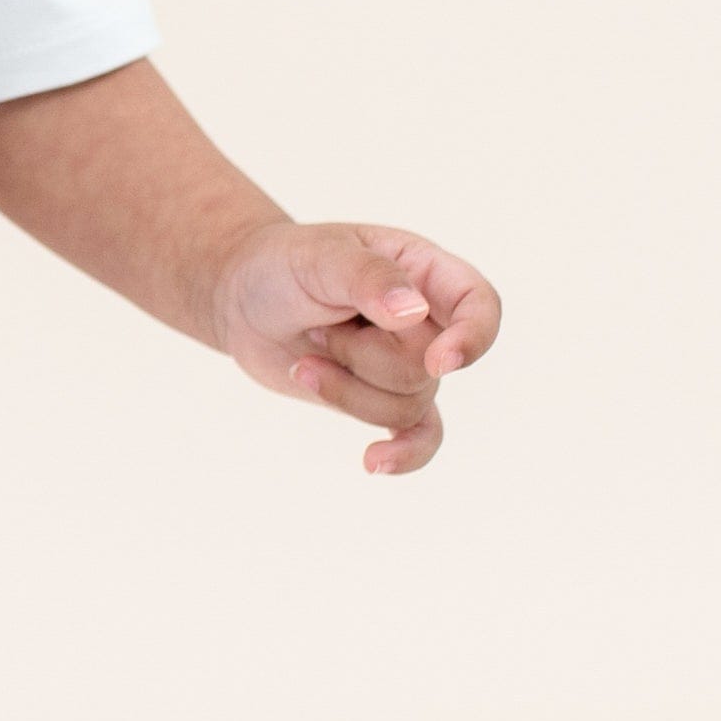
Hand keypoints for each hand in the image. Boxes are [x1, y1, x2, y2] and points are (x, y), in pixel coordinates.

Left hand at [208, 220, 500, 474]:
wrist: (241, 301)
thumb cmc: (284, 264)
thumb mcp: (320, 257)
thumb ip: (368, 278)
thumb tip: (414, 312)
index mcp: (424, 270)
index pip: (478, 303)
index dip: (473, 336)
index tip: (439, 361)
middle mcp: (427, 320)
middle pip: (427, 368)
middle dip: (362, 355)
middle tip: (319, 320)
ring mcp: (407, 364)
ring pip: (407, 407)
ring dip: (345, 386)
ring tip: (312, 347)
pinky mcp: (382, 399)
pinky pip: (418, 438)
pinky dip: (401, 455)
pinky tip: (373, 462)